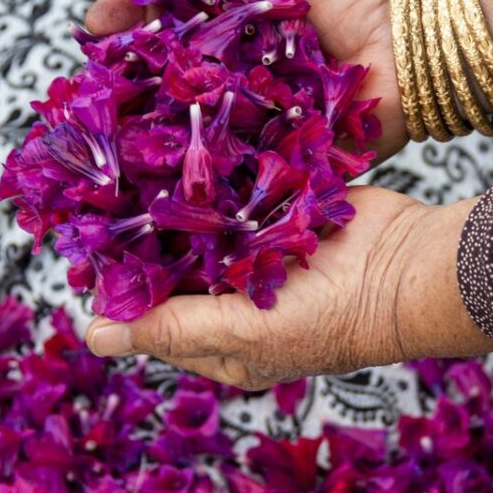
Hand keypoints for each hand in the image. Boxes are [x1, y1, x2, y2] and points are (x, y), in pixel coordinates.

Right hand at [84, 0, 405, 162]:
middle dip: (130, 87)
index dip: (131, 29)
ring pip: (201, 130)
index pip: (172, 30)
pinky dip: (211, 175)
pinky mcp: (289, 159)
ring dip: (157, 136)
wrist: (423, 44)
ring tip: (112, 138)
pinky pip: (245, 169)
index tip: (90, 29)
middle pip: (176, 84)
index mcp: (241, 31)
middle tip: (87, 89)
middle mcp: (244, 78)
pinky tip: (167, 179)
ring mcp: (264, 121)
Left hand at [84, 188, 492, 388]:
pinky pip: (233, 192)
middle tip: (99, 197)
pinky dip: (212, 176)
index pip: (153, 320)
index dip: (119, 290)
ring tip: (128, 164)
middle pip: (170, 266)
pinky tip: (180, 149)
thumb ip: (171, 328)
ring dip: (171, 200)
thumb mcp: (241, 334)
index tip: (84, 251)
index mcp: (221, 343)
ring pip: (198, 224)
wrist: (408, 267)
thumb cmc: (330, 319)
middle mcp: (234, 298)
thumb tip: (94, 336)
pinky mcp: (277, 210)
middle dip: (140, 237)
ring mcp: (257, 251)